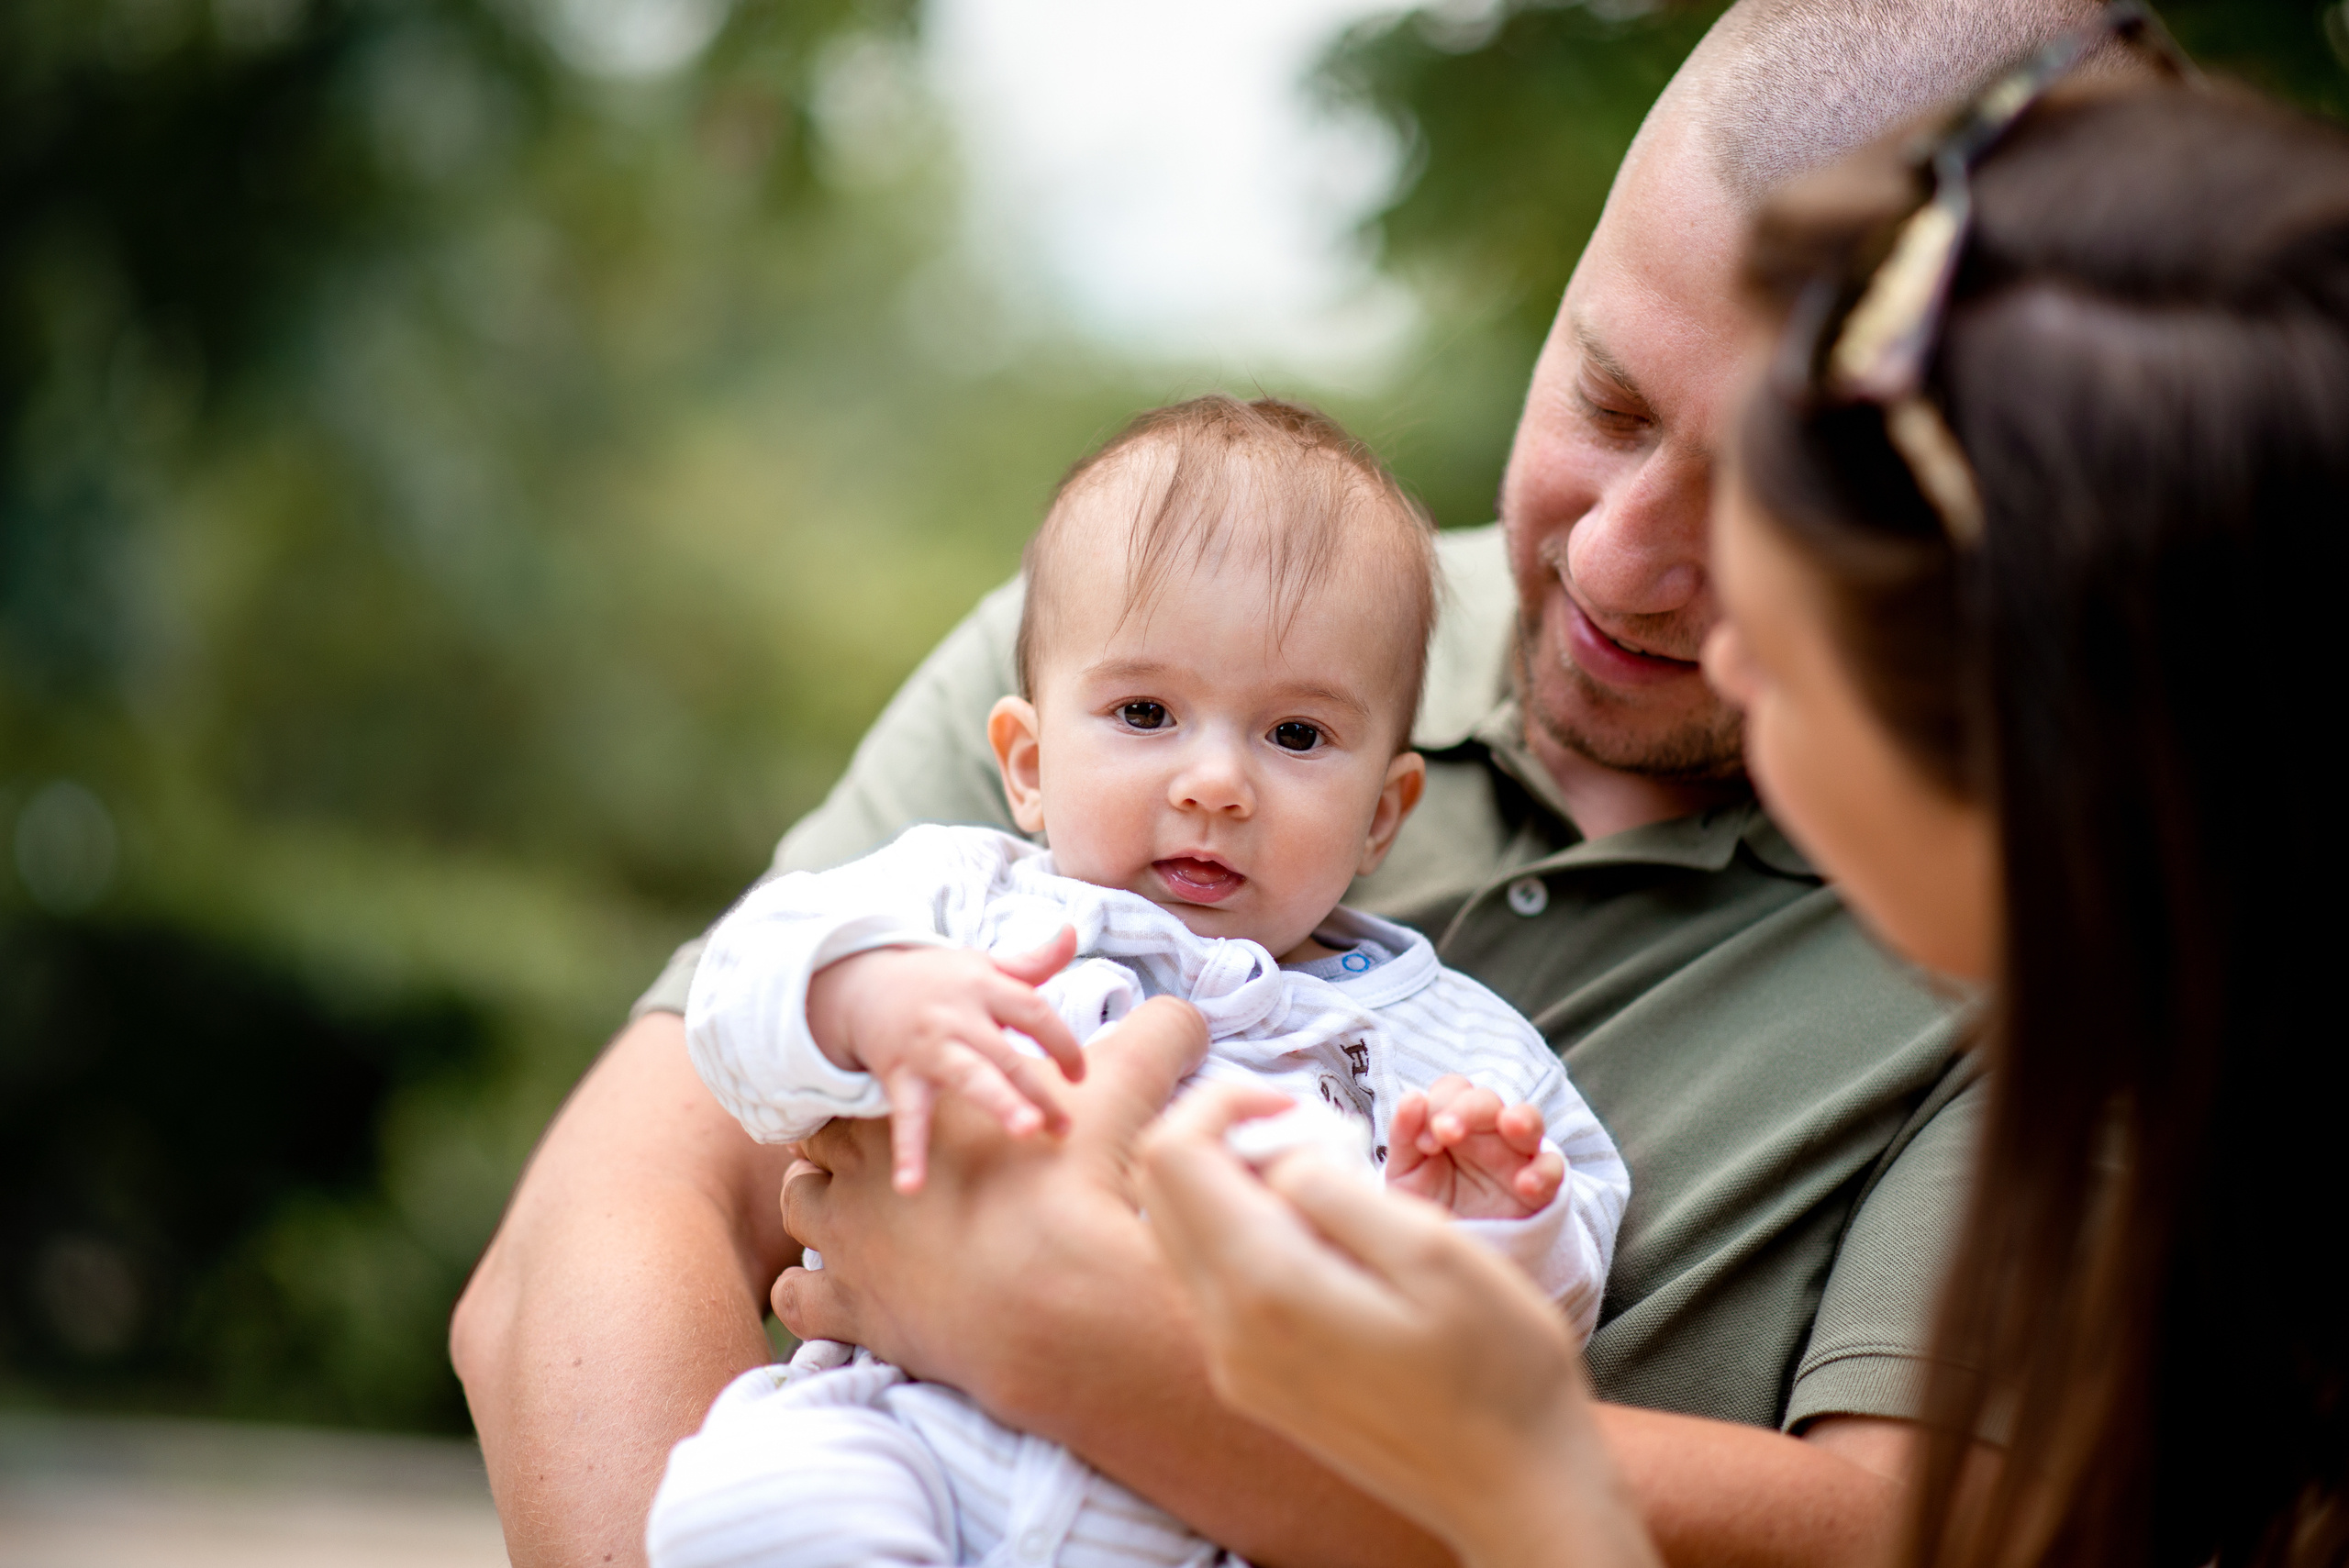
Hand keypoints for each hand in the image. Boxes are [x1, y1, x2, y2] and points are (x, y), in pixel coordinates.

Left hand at [773, 999, 1456, 1567]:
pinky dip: (806, 1292)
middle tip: (883, 1149)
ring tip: (855, 1213)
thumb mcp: (1122, 1095)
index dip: (897, 1080)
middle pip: (824, 1138)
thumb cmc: (1076, 1196)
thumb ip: (1157, 1040)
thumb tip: (1187, 1014)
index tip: (919, 1087)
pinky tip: (826, 1290)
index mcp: (918, 1113)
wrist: (1048, 1308)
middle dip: (848, 1140)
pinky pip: (799, 1298)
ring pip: (800, 1207)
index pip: (878, 1078)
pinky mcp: (853, 1315)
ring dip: (821, 1205)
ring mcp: (848, 1246)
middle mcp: (866, 1174)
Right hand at [805, 925, 1084, 1191]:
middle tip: (1063, 1127)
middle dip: (1036, 1089)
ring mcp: (929, 1047)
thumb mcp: (982, 965)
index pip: (1033, 1011)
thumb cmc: (938, 980)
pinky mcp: (900, 1076)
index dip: (1062, 1042)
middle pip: (1005, 1053)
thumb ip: (1031, 961)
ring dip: (998, 1103)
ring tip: (1024, 1130)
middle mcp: (959, 1016)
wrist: (861, 983)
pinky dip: (908, 1153)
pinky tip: (911, 1186)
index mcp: (985, 987)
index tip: (1079, 1075)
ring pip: (968, 1078)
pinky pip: (906, 1117)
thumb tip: (1072, 931)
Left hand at [1137, 1082, 1663, 1567]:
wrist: (1516, 1488)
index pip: (1174, 1154)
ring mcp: (1233, 1365)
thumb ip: (1335, 1189)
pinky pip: (1211, 1279)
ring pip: (1179, 1232)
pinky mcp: (1252, 1383)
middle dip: (1225, 1135)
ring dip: (1234, 1183)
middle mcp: (1226, 1333)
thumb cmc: (1498, 1368)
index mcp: (1264, 1290)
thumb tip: (1278, 1156)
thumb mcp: (1432, 1250)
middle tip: (1318, 1137)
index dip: (1227, 1101)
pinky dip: (1246, 1231)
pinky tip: (1323, 1241)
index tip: (1304, 1106)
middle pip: (1161, 1189)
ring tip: (1327, 1185)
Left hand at [1385, 1075, 1564, 1219]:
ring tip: (1510, 1125)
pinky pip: (1552, 1168)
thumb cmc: (1428, 1203)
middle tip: (1447, 1132)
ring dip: (1522, 1119)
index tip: (1423, 1143)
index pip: (1452, 1090)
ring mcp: (1516, 1156)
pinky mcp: (1540, 1187)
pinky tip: (1525, 1184)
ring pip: (1529, 1119)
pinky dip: (1543, 1171)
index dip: (1438, 1105)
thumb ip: (1404, 1136)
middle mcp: (1486, 1132)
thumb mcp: (1406, 1175)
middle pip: (1486, 1100)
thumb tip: (1412, 1096)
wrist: (1450, 1256)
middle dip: (1468, 1110)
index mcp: (1453, 1121)